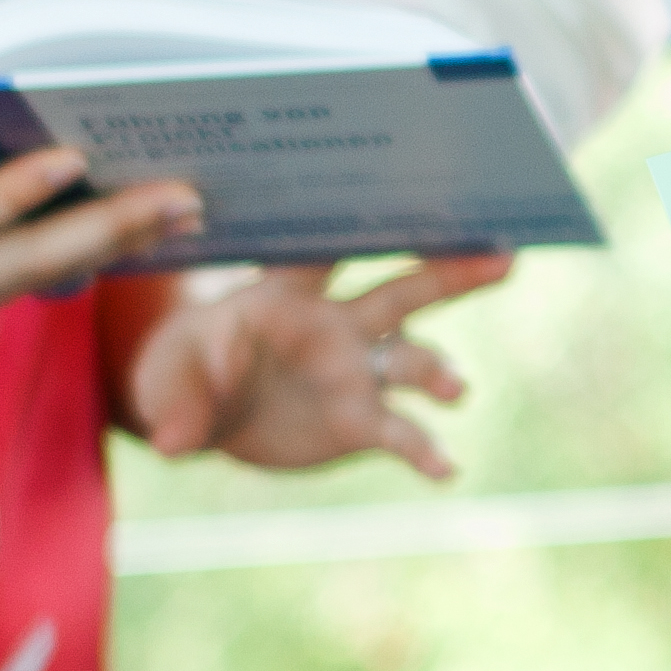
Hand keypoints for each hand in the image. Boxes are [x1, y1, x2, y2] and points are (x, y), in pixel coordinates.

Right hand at [0, 149, 199, 432]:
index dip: (5, 198)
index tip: (68, 159)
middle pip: (16, 261)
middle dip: (105, 231)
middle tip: (189, 197)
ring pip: (26, 277)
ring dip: (106, 246)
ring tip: (184, 209)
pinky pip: (8, 286)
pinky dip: (68, 259)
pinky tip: (121, 236)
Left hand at [112, 255, 509, 478]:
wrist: (206, 414)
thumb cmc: (184, 372)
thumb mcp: (168, 382)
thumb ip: (177, 405)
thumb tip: (173, 442)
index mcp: (286, 296)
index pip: (319, 255)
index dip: (353, 231)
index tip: (399, 199)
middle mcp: (336, 325)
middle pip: (400, 291)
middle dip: (449, 274)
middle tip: (503, 258)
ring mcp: (355, 372)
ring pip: (409, 359)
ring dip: (434, 369)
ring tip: (453, 389)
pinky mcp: (360, 422)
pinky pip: (400, 433)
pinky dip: (424, 450)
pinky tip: (446, 471)